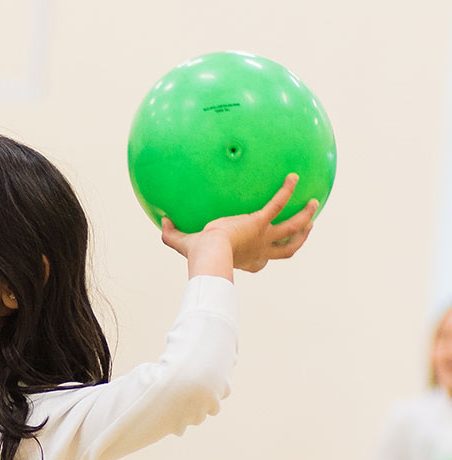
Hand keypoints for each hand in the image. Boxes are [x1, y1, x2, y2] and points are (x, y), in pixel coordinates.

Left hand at [161, 173, 318, 278]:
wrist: (210, 253)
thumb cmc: (198, 255)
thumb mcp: (184, 244)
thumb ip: (172, 235)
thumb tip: (162, 221)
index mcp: (245, 259)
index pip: (259, 264)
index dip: (262, 262)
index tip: (262, 258)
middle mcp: (259, 251)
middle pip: (287, 251)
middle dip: (298, 240)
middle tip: (307, 228)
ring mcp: (263, 237)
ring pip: (293, 230)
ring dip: (306, 217)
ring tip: (314, 203)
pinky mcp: (261, 223)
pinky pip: (278, 204)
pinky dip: (286, 190)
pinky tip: (293, 177)